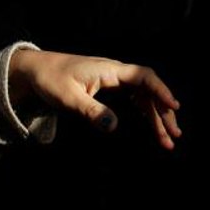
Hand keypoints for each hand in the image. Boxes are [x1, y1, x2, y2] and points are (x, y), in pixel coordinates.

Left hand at [8, 50, 181, 149]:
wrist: (35, 70)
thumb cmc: (50, 79)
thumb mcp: (68, 97)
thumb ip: (91, 111)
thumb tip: (114, 126)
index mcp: (110, 70)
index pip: (144, 77)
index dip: (161, 91)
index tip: (173, 107)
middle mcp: (117, 73)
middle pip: (149, 91)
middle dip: (163, 113)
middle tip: (174, 135)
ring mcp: (114, 80)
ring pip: (144, 97)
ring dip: (156, 116)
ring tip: (166, 139)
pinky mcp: (109, 87)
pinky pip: (135, 99)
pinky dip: (145, 112)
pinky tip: (152, 125)